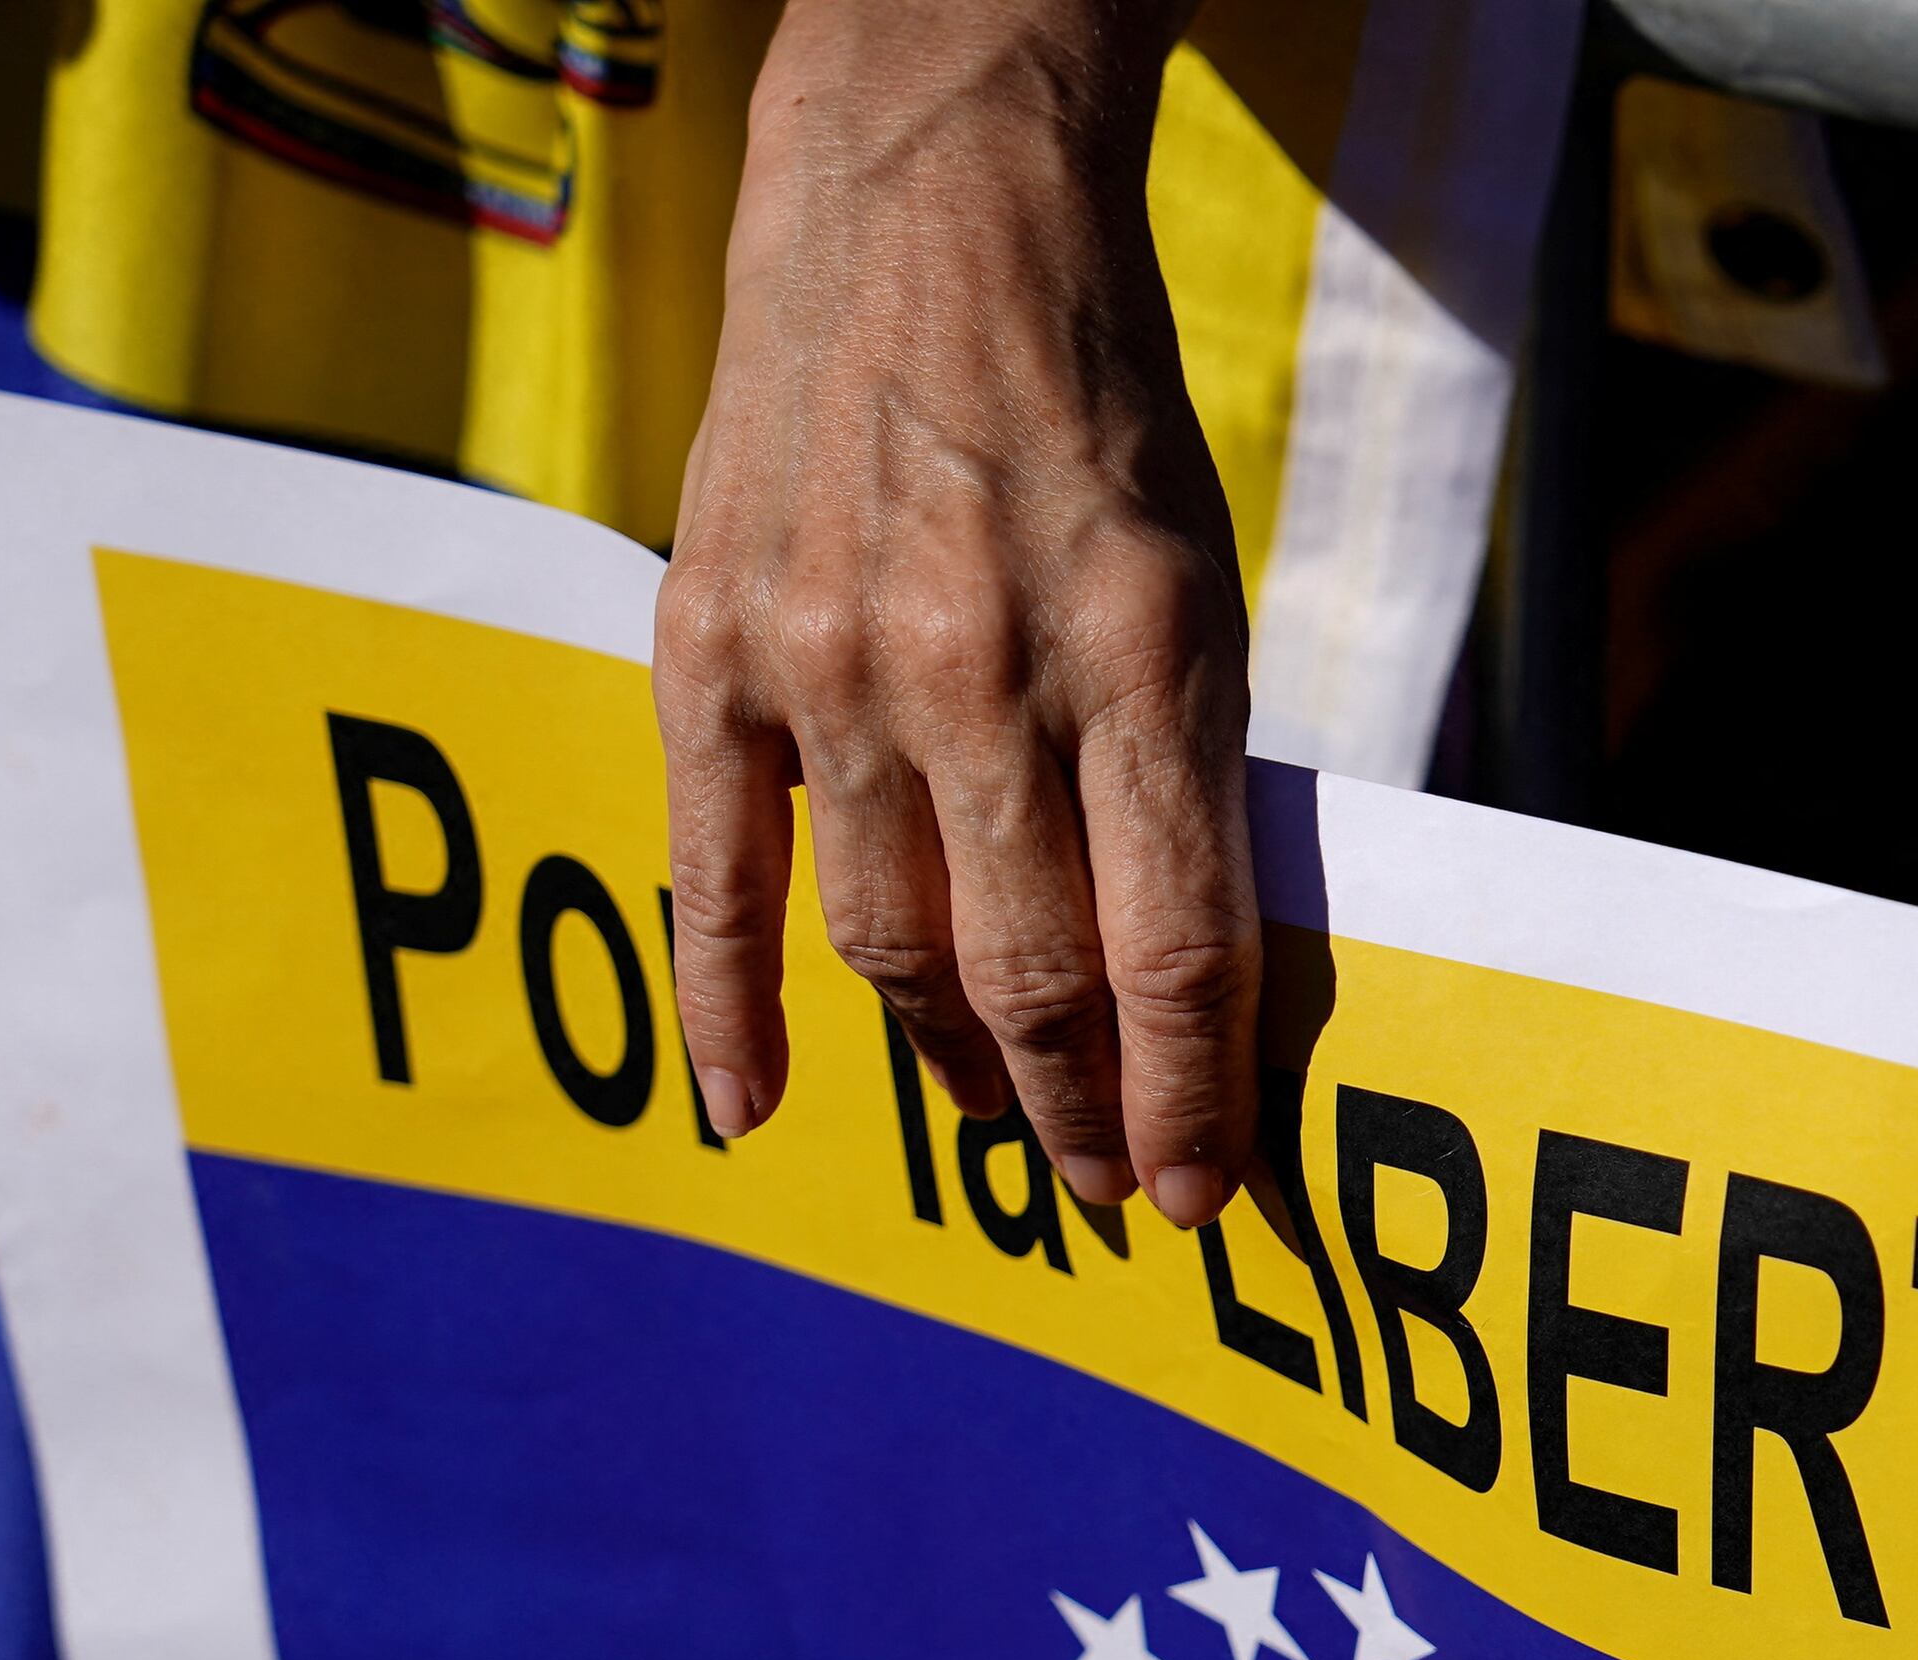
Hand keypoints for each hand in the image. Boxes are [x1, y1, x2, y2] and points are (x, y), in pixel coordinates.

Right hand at [661, 0, 1247, 1221]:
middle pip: (1029, 974)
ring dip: (951, 1067)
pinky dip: (730, 1009)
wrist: (926, 209)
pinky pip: (713, 871)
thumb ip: (1190, 769)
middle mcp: (977, 670)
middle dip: (1081, 1113)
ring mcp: (827, 663)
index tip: (1206, 1193)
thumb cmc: (1095, 410)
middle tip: (1114, 1189)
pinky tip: (757, 1112)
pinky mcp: (711, 644)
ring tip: (1006, 1131)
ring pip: (889, 945)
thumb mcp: (1203, 582)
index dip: (1192, 1094)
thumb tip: (1192, 984)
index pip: (1170, 942)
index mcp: (1138, 651)